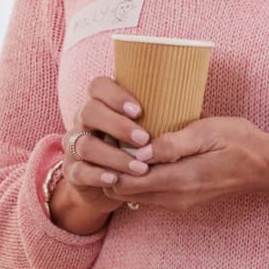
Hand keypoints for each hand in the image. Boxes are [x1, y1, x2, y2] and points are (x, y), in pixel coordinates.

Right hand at [46, 76, 149, 236]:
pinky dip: (97, 175)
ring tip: (139, 167)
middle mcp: (85, 121)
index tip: (139, 110)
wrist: (115, 182)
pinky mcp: (74, 171)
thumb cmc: (140, 147)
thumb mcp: (152, 128)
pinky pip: (79, 171)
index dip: (115, 95)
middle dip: (117, 125)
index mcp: (102, 103)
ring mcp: (76, 145)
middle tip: (144, 139)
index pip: (98, 86)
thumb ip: (163, 116)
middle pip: (88, 111)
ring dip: (113, 155)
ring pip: (85, 144)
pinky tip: (114, 179)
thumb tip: (194, 107)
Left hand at [119, 115, 268, 216]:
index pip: (125, 181)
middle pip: (124, 191)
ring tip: (120, 146)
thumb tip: (139, 151)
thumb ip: (172, 143)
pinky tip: (139, 158)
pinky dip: (137, 178)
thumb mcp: (208, 132)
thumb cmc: (239, 142)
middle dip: (110, 169)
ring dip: (122, 175)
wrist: (265, 166)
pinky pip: (148, 194)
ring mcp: (179, 202)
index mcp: (180, 179)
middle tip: (107, 140)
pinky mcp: (182, 200)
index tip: (107, 138)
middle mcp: (175, 197)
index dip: (109, 163)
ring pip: (134, 195)